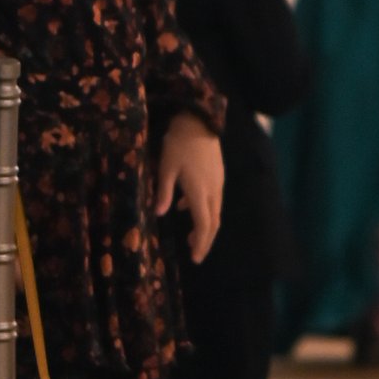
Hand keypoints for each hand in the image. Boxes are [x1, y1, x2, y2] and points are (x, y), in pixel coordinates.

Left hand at [156, 116, 224, 263]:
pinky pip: (213, 199)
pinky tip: (187, 207)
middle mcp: (212, 191)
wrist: (199, 121)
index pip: (203, 224)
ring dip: (205, 227)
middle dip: (205, 240)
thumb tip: (160, 214)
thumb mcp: (166, 167)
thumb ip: (164, 192)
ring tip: (192, 236)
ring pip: (215, 212)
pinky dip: (204, 210)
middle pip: (213, 222)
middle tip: (196, 254)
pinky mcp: (218, 175)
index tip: (195, 258)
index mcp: (199, 191)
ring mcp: (218, 183)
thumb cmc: (179, 144)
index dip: (200, 243)